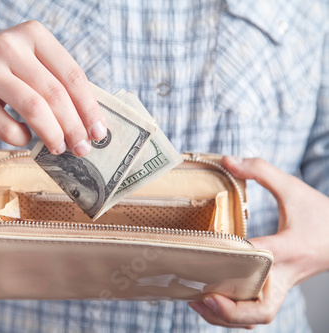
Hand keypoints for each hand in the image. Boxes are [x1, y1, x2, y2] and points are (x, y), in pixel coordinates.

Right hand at [0, 20, 105, 155]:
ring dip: (52, 135)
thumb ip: (57, 81)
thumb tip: (90, 122)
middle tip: (83, 148)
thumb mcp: (29, 61)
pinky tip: (26, 138)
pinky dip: (21, 138)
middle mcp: (9, 46)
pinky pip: (6, 127)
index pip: (72, 74)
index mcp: (33, 34)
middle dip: (73, 126)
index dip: (89, 107)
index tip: (100, 132)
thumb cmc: (3, 71)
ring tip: (60, 148)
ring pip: (32, 108)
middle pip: (54, 94)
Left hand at [189, 156, 328, 328]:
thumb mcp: (294, 187)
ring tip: (197, 303)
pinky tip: (213, 304)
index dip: (235, 258)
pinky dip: (236, 315)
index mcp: (290, 248)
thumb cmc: (320, 214)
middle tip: (202, 296)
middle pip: (262, 308)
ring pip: (258, 316)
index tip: (209, 252)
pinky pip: (257, 312)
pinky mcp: (280, 290)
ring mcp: (284, 286)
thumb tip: (227, 160)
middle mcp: (286, 274)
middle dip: (230, 310)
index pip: (262, 257)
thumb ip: (261, 170)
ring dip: (227, 318)